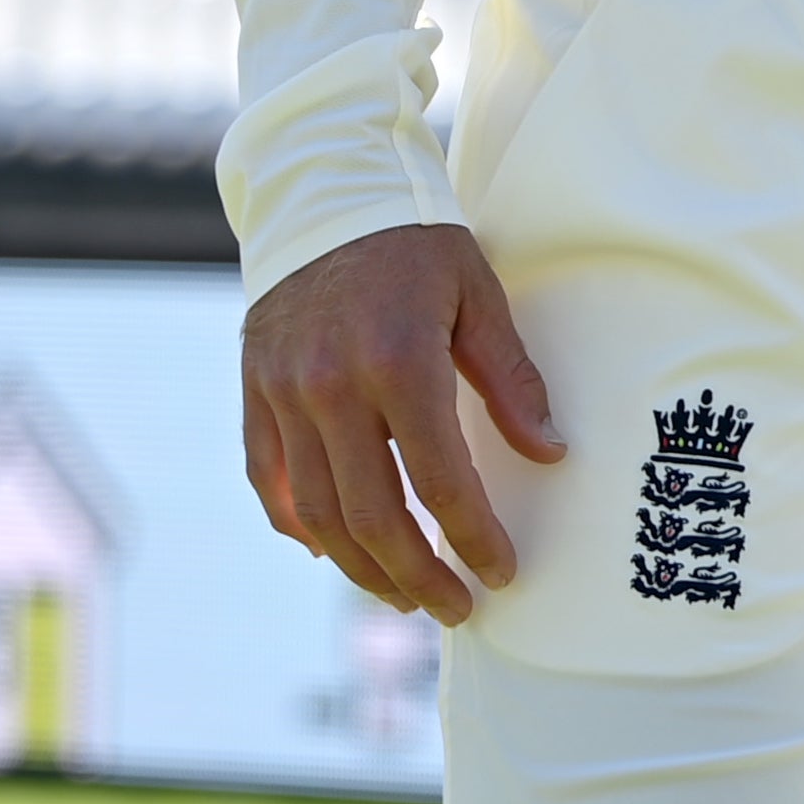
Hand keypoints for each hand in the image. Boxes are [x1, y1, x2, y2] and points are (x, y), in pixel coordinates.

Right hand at [241, 221, 561, 623]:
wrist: (325, 196)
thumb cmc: (418, 244)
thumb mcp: (480, 296)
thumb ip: (511, 380)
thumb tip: (549, 454)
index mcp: (396, 362)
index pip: (438, 479)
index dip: (471, 536)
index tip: (501, 571)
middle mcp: (329, 389)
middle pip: (371, 515)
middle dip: (417, 575)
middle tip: (457, 607)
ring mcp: (281, 397)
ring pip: (317, 515)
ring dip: (362, 568)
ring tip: (405, 596)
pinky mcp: (253, 397)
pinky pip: (273, 484)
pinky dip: (303, 527)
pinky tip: (336, 553)